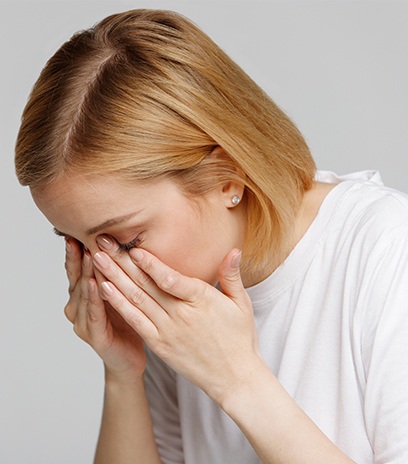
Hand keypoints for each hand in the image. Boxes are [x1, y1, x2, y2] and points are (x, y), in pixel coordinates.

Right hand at [63, 238, 145, 379]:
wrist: (129, 358)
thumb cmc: (125, 321)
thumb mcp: (119, 292)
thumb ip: (113, 274)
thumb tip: (119, 243)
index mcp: (82, 297)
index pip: (76, 271)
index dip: (74, 253)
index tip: (74, 233)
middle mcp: (78, 309)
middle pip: (77, 279)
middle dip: (78, 259)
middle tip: (77, 238)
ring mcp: (84, 323)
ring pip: (84, 294)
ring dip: (86, 274)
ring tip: (88, 255)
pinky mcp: (95, 336)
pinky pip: (94, 314)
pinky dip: (94, 299)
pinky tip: (95, 284)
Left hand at [92, 237, 264, 404]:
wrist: (234, 378)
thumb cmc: (239, 339)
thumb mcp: (241, 304)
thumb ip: (232, 276)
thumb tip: (234, 250)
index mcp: (201, 300)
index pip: (170, 278)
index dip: (149, 262)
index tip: (131, 247)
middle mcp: (181, 314)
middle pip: (146, 284)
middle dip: (122, 261)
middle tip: (104, 242)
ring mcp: (167, 330)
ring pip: (136, 299)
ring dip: (114, 278)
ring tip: (97, 260)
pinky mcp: (159, 344)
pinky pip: (135, 321)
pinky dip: (119, 305)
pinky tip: (105, 290)